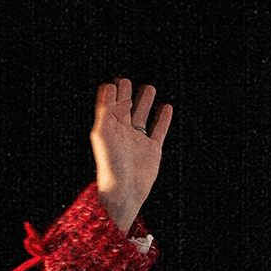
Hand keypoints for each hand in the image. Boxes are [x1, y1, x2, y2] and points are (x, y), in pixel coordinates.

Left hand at [90, 78, 172, 234]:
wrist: (124, 190)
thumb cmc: (110, 164)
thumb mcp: (103, 133)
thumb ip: (105, 110)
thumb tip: (109, 86)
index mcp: (109, 129)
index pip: (110, 106)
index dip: (112, 94)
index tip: (115, 82)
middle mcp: (123, 133)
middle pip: (125, 108)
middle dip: (126, 95)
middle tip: (126, 80)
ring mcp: (138, 141)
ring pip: (142, 117)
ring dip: (145, 102)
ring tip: (150, 88)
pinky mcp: (152, 150)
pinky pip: (158, 130)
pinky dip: (163, 119)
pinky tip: (167, 107)